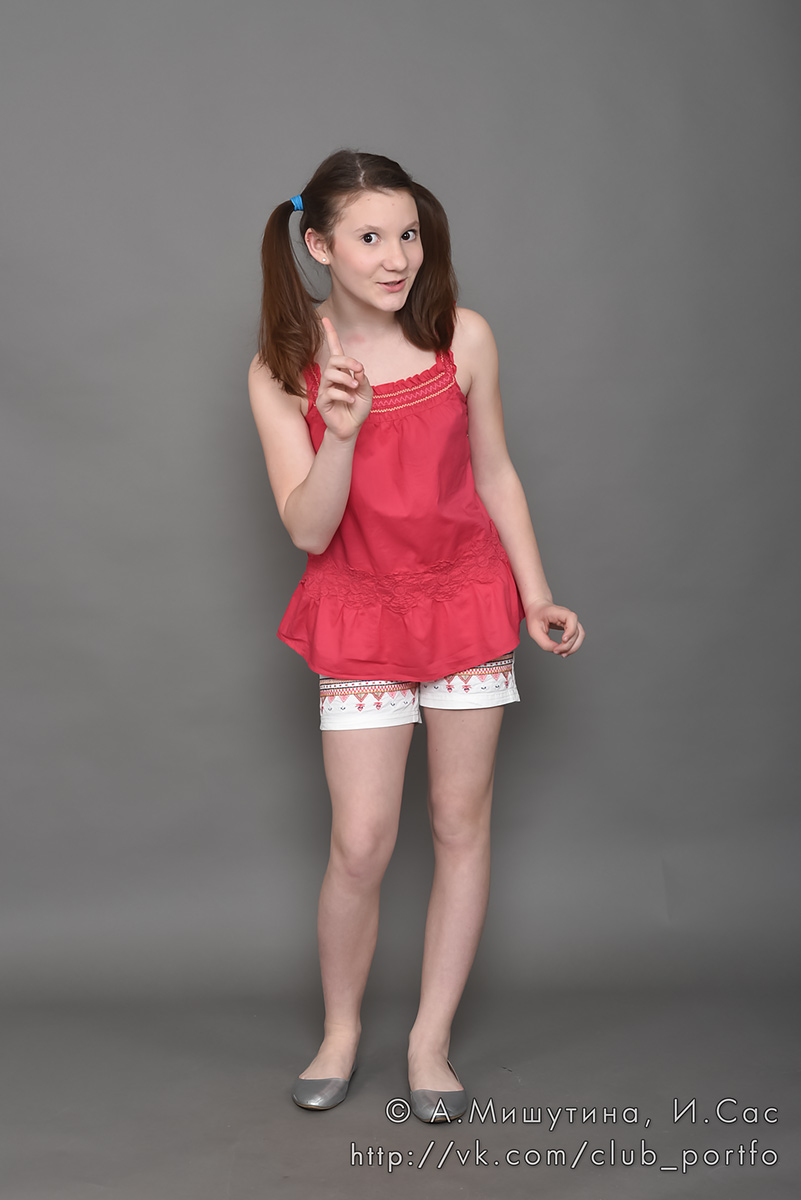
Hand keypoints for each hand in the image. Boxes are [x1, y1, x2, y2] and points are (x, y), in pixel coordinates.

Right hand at [316, 317, 373, 439]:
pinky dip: (343, 394)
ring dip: (346, 378)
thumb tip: (357, 370)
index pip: (335, 350)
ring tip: (355, 388)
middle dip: (348, 361)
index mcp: (342, 372)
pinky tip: (350, 400)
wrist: (351, 428)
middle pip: (334, 359)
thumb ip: (362, 379)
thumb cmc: (357, 408)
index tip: (325, 319)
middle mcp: (331, 377)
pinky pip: (330, 392)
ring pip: (330, 373)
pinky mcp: (322, 401)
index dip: (330, 334)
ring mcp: (325, 388)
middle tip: (360, 370)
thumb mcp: (366, 392)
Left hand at [525, 601, 585, 657]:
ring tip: (562, 654)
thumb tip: (556, 650)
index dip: (570, 630)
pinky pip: (577, 637)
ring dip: (573, 647)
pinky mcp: (571, 626)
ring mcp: (571, 621)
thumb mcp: (534, 631)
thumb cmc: (535, 616)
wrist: (537, 608)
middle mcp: (568, 615)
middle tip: (556, 651)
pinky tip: (564, 651)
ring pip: (580, 635)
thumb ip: (545, 642)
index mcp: (558, 612)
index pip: (571, 618)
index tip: (563, 640)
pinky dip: (572, 646)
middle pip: (577, 631)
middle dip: (568, 645)